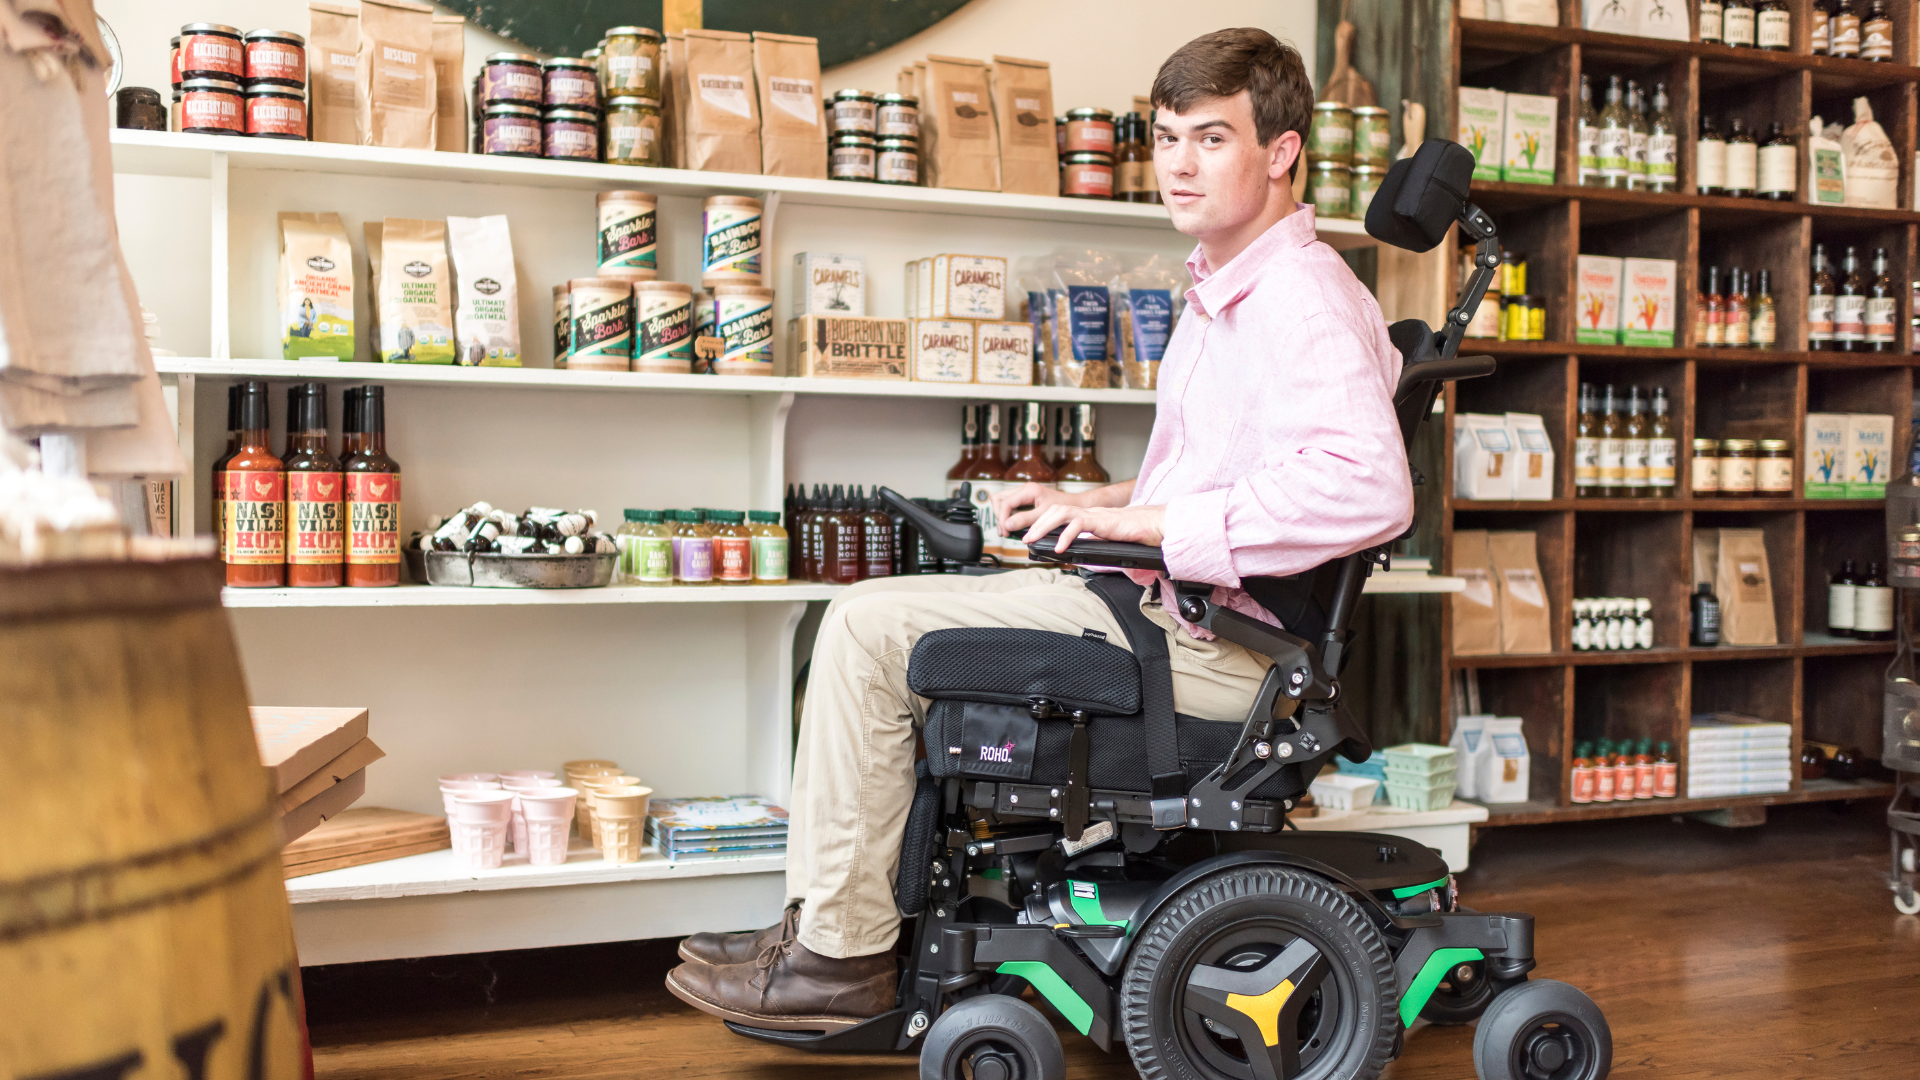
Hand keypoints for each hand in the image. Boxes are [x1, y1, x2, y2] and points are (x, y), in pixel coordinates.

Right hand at [993, 483, 1087, 534]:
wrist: (1075, 504)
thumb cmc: (1063, 508)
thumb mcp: (1043, 515)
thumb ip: (1025, 519)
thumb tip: (1007, 525)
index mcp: (1028, 490)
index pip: (1005, 502)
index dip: (1002, 518)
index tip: (1006, 531)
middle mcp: (1024, 489)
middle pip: (998, 499)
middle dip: (999, 515)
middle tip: (1005, 531)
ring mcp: (1023, 493)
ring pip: (1001, 501)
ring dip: (1001, 516)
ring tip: (1006, 531)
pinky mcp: (1025, 499)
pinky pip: (1009, 505)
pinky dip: (1008, 515)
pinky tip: (1012, 527)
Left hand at [1021, 503, 1166, 553]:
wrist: (1155, 525)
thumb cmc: (1136, 534)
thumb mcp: (1107, 541)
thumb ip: (1093, 544)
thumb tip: (1077, 556)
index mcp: (1089, 517)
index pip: (1060, 514)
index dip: (1043, 522)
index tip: (1031, 535)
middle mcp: (1089, 513)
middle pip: (1055, 510)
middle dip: (1037, 523)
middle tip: (1025, 538)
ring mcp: (1095, 515)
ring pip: (1062, 512)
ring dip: (1044, 526)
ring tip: (1034, 540)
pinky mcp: (1102, 521)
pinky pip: (1079, 524)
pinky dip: (1066, 536)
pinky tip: (1060, 548)